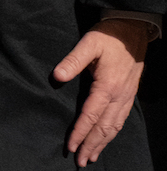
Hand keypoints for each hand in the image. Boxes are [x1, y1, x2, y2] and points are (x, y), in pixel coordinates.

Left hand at [53, 18, 148, 165]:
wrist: (132, 31)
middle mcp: (119, 96)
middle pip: (103, 128)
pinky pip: (120, 120)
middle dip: (91, 145)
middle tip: (80, 161)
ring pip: (113, 127)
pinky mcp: (128, 95)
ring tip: (92, 157)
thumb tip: (56, 76)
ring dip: (102, 143)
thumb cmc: (108, 36)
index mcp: (107, 86)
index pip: (91, 115)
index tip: (70, 146)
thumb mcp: (88, 43)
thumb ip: (72, 60)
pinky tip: (107, 139)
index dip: (80, 132)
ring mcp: (125, 97)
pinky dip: (112, 133)